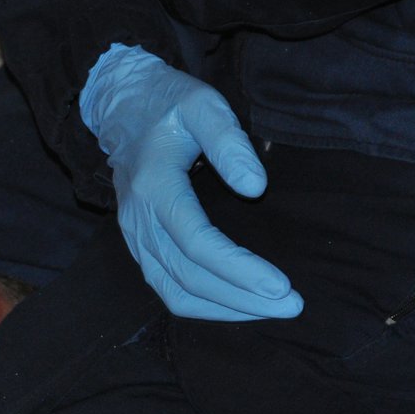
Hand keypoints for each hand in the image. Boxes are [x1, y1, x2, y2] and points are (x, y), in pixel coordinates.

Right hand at [80, 45, 303, 320]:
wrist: (122, 106)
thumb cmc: (169, 103)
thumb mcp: (203, 104)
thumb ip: (229, 143)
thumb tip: (255, 187)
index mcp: (154, 186)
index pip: (198, 243)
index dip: (239, 270)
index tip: (281, 285)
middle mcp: (138, 220)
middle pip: (189, 278)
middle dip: (243, 298)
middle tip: (292, 305)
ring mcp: (135, 237)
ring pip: (175, 293)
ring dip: (225, 310)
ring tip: (271, 310)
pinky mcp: (140, 245)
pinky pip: (168, 289)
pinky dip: (205, 305)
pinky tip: (239, 304)